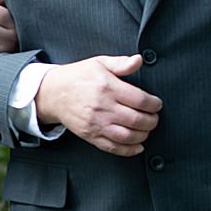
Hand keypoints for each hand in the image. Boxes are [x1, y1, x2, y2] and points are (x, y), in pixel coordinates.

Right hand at [34, 53, 160, 157]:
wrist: (53, 93)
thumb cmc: (78, 77)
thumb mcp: (99, 63)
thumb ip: (121, 63)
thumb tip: (139, 60)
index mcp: (107, 88)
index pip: (140, 100)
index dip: (154, 104)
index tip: (156, 104)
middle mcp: (102, 107)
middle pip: (137, 120)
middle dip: (152, 121)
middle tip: (154, 118)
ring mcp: (96, 124)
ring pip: (127, 136)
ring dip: (143, 135)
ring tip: (146, 129)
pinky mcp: (90, 135)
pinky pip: (113, 147)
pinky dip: (129, 150)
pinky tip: (138, 146)